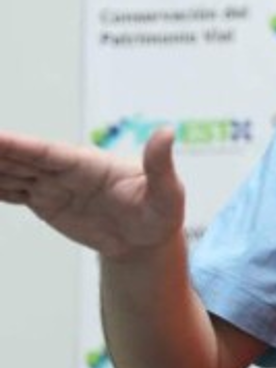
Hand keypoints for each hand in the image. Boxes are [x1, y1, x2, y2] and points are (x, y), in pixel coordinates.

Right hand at [0, 128, 184, 259]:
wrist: (147, 236)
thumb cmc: (161, 211)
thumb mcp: (167, 193)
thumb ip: (161, 164)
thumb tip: (168, 132)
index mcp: (89, 164)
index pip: (46, 152)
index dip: (19, 145)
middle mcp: (66, 169)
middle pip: (20, 158)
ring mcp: (52, 184)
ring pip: (10, 172)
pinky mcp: (44, 200)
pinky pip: (10, 190)